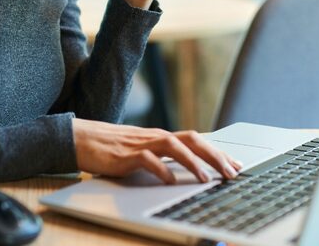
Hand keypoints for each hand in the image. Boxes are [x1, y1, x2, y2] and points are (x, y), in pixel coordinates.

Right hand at [72, 118, 241, 183]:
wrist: (82, 138)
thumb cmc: (112, 148)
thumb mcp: (143, 151)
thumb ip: (162, 157)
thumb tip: (186, 169)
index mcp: (162, 137)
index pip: (197, 141)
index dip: (218, 152)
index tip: (236, 165)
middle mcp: (156, 137)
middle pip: (192, 139)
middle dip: (215, 155)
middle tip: (231, 173)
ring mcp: (141, 143)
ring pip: (174, 146)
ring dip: (193, 162)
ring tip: (207, 178)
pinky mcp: (126, 155)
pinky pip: (147, 159)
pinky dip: (161, 170)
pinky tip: (170, 181)